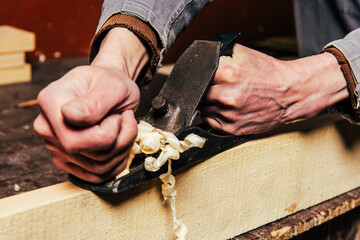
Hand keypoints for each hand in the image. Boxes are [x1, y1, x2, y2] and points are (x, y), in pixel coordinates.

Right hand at [34, 28, 148, 182]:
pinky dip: (117, 160)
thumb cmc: (110, 83)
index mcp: (51, 102)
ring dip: (122, 148)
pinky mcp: (69, 161)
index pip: (74, 139)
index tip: (115, 114)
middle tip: (124, 120)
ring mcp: (56, 147)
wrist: (110, 88)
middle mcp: (48, 127)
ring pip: (98, 167)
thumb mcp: (112, 85)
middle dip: (119, 140)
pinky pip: (98, 175)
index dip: (107, 131)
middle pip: (89, 156)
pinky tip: (119, 141)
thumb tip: (71, 115)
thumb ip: (94, 101)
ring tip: (123, 127)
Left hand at [200, 44, 347, 134]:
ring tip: (221, 97)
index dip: (198, 76)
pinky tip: (224, 108)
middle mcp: (225, 95)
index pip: (196, 76)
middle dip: (203, 90)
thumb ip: (219, 54)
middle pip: (197, 94)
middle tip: (212, 87)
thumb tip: (201, 56)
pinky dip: (213, 114)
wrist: (290, 94)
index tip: (201, 77)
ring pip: (202, 108)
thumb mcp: (244, 54)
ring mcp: (228, 114)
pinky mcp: (232, 128)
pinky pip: (210, 121)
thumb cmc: (268, 74)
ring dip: (207, 103)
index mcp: (227, 73)